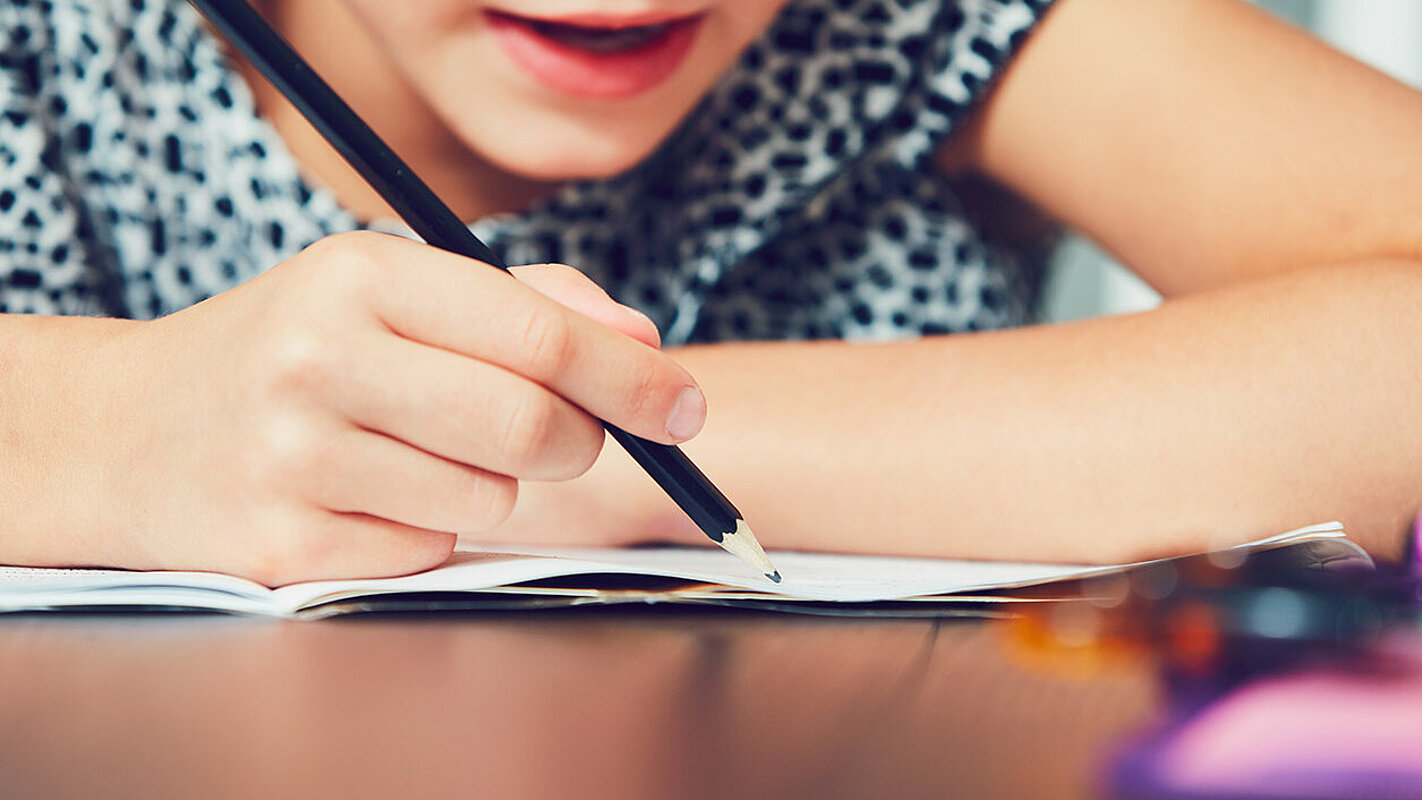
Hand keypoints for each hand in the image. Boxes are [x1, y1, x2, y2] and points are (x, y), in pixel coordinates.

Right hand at [5, 231, 702, 583]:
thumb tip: (645, 342)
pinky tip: (368, 493)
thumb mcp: (389, 287)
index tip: (687, 407)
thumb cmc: (292, 348)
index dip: (634, 379)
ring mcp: (294, 458)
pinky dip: (430, 528)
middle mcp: (320, 359)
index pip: (541, 336)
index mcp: (360, 275)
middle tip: (563, 436)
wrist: (132, 430)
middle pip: (532, 429)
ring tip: (417, 449)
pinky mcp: (285, 545)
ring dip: (490, 486)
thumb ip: (526, 303)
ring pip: (491, 500)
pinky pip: (432, 551)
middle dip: (579, 442)